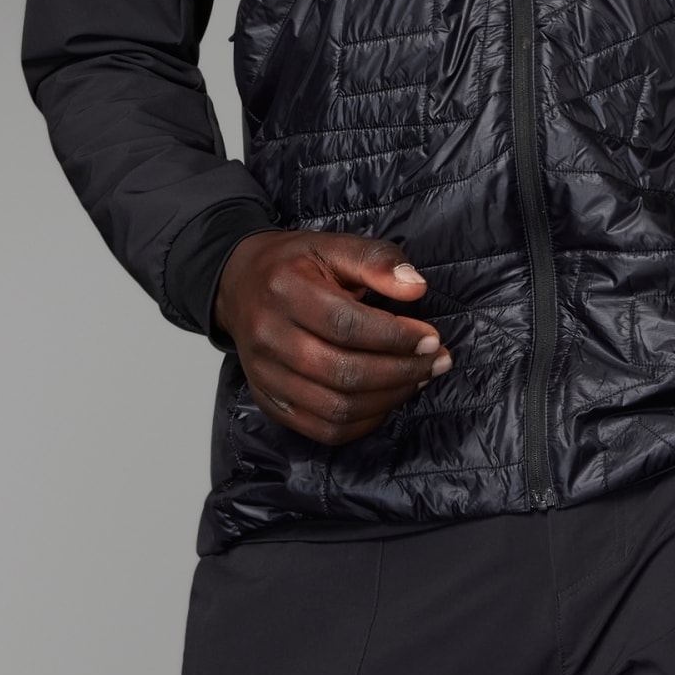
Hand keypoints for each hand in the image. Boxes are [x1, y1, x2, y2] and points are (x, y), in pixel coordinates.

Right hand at [213, 231, 450, 445]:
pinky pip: (322, 428)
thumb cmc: (294, 264)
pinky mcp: (268, 401)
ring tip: (418, 379)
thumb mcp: (333, 245)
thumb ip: (376, 260)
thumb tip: (416, 287)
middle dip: (401, 372)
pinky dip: (362, 422)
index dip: (395, 336)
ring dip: (388, 399)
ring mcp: (265, 375)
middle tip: (435, 361)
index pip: (346, 325)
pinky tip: (386, 400)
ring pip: (335, 407)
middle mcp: (268, 337)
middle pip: (342, 372)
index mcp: (284, 290)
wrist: (239, 285)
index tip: (430, 337)